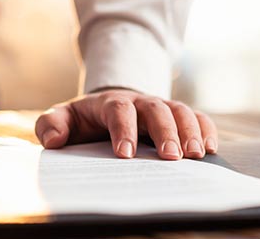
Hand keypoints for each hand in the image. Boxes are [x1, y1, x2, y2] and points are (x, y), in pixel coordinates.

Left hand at [35, 89, 217, 159]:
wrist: (103, 108)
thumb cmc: (82, 120)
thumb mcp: (61, 119)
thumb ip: (50, 125)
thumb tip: (55, 140)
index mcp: (107, 102)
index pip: (118, 110)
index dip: (123, 130)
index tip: (125, 155)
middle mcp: (136, 102)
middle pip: (154, 108)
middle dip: (164, 131)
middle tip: (170, 157)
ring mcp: (157, 107)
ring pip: (178, 110)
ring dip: (189, 130)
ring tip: (195, 155)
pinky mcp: (172, 116)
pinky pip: (194, 116)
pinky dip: (204, 129)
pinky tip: (209, 148)